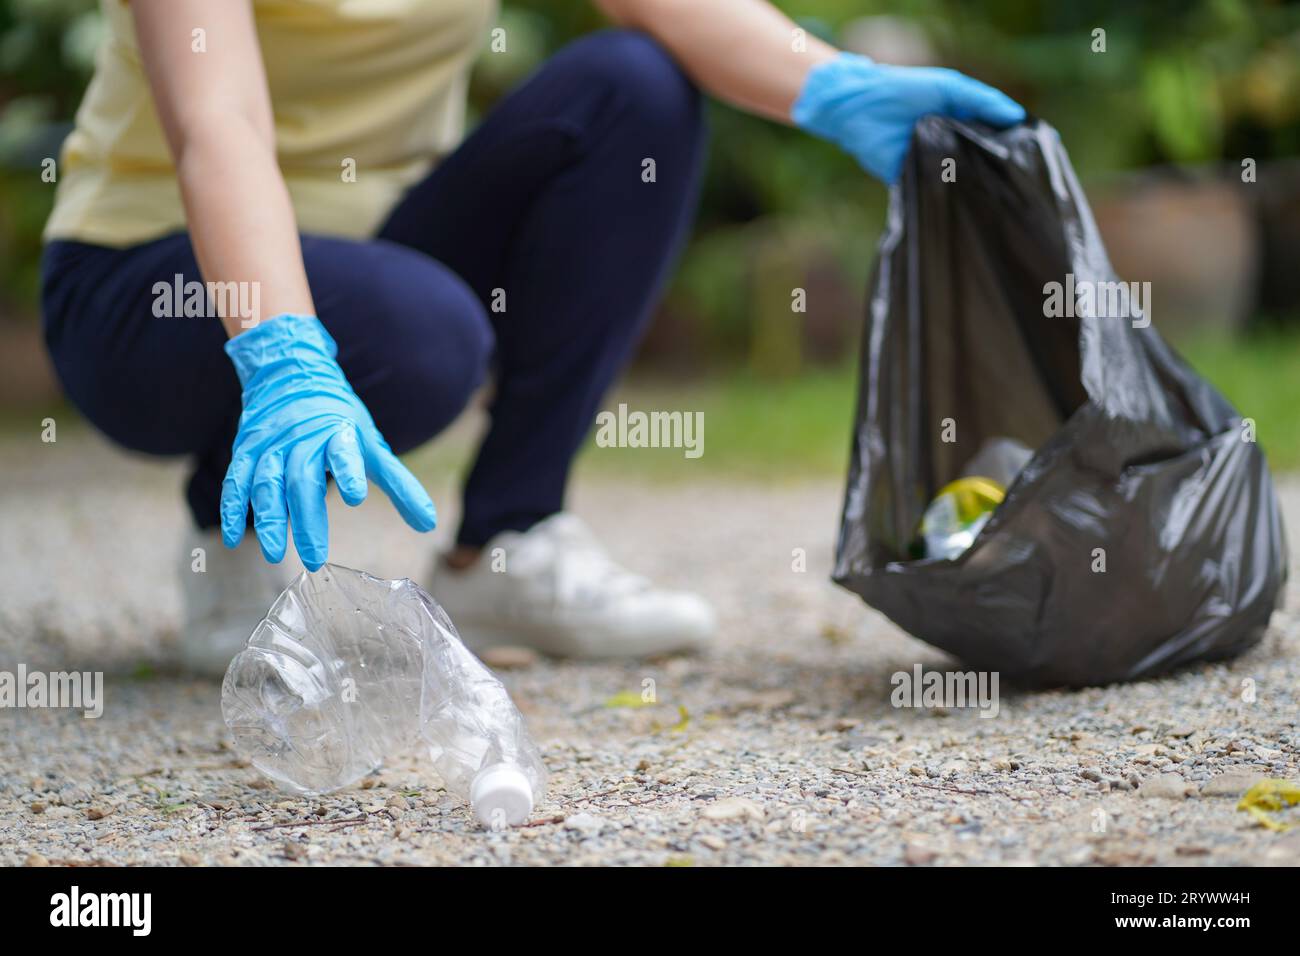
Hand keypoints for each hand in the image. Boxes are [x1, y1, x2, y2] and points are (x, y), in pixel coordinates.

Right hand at [220, 313, 435, 569]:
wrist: (291, 374)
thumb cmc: (339, 420)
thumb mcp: (372, 446)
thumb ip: (400, 486)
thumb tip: (430, 524)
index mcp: (337, 433)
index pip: (344, 452)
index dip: (351, 471)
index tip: (357, 495)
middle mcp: (301, 439)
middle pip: (302, 481)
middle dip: (307, 520)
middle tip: (315, 557)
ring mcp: (269, 445)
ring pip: (265, 484)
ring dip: (268, 520)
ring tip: (275, 553)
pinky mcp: (245, 451)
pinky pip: (235, 481)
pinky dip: (231, 509)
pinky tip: (230, 539)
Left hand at [792, 53, 1025, 184]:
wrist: (861, 106)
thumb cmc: (905, 90)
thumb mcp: (948, 87)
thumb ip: (980, 100)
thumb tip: (1016, 116)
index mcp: (963, 123)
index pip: (994, 138)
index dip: (1012, 147)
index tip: (1036, 157)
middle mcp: (951, 146)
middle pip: (979, 164)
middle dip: (995, 172)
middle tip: (1018, 184)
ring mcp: (932, 164)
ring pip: (957, 180)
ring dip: (970, 186)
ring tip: (994, 196)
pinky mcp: (911, 179)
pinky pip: (931, 191)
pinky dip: (943, 195)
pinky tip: (960, 202)